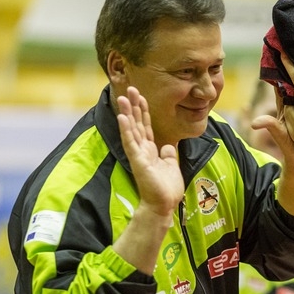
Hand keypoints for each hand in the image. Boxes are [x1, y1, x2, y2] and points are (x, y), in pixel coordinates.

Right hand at [117, 89, 183, 217]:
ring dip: (127, 113)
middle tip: (130, 88)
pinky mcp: (137, 161)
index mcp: (151, 150)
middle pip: (137, 123)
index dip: (144, 111)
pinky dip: (126, 129)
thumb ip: (168, 154)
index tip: (140, 96)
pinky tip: (123, 117)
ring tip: (123, 97)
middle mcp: (142, 150)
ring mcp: (138, 155)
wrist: (163, 205)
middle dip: (134, 106)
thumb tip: (168, 146)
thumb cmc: (166, 189)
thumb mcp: (171, 166)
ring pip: (132, 129)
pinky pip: (130, 142)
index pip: (146, 126)